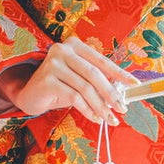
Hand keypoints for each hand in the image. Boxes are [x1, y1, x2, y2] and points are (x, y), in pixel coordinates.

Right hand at [0, 36, 136, 125]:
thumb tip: (121, 92)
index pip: (101, 60)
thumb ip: (95, 80)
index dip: (119, 72)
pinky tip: (95, 117)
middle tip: (122, 108)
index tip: (134, 83)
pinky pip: (74, 97)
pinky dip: (88, 110)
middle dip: (111, 93)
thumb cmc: (59, 85)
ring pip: (85, 88)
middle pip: (94, 74)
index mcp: (74, 45)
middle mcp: (63, 50)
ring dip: (101, 106)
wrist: (30, 94)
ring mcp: (53, 64)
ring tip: (110, 119)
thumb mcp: (78, 78)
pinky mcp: (47, 80)